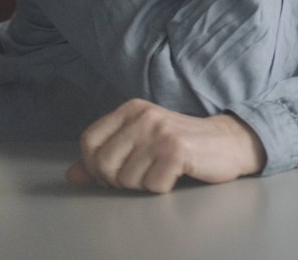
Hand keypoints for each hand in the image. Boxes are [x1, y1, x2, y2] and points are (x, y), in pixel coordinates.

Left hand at [65, 99, 266, 193]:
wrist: (226, 141)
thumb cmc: (180, 144)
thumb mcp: (139, 142)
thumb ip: (106, 155)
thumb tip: (71, 174)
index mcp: (130, 109)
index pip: (88, 141)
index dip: (93, 166)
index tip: (111, 173)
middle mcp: (144, 116)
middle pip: (102, 164)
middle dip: (117, 181)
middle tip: (138, 177)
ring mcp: (160, 132)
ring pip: (126, 179)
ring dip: (142, 185)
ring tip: (160, 172)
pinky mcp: (177, 151)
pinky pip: (152, 186)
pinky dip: (162, 188)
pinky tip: (175, 175)